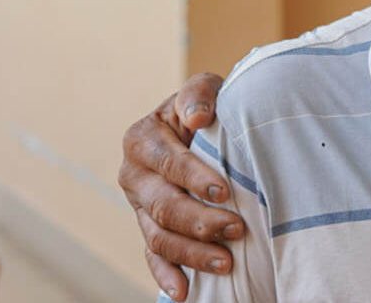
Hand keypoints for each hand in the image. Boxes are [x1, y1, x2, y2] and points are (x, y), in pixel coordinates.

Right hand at [117, 73, 236, 300]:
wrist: (201, 122)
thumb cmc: (207, 105)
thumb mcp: (204, 88)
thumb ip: (198, 95)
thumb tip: (198, 118)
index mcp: (142, 139)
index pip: (168, 163)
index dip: (194, 178)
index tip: (223, 191)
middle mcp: (134, 175)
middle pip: (163, 206)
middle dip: (200, 221)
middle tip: (236, 229)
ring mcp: (138, 206)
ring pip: (159, 236)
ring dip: (192, 252)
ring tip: (226, 262)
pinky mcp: (148, 227)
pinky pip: (153, 256)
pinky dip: (167, 275)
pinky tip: (184, 293)